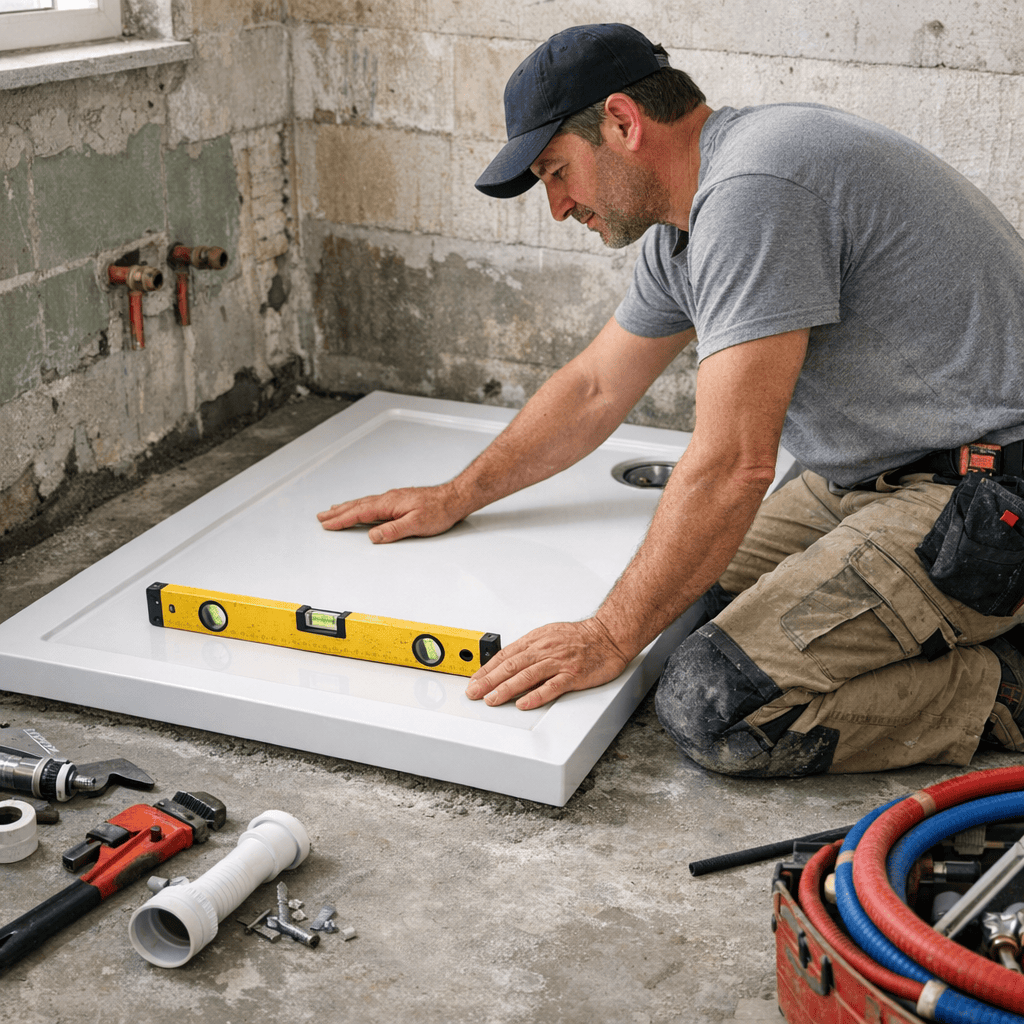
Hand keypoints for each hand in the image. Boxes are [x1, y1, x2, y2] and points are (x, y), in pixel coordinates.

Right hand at [316, 483, 466, 542]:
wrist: (455, 498)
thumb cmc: (440, 510)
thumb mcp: (416, 525)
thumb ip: (393, 530)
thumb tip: (373, 535)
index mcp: (389, 504)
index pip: (360, 512)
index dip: (342, 519)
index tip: (327, 524)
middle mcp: (389, 498)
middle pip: (357, 505)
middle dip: (338, 512)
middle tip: (321, 516)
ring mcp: (394, 498)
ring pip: (364, 503)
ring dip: (347, 507)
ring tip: (334, 511)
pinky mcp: (400, 500)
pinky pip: (373, 502)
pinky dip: (361, 506)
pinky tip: (361, 508)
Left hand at [465, 618, 629, 709]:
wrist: (608, 635)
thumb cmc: (580, 637)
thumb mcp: (549, 635)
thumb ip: (530, 649)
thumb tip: (508, 663)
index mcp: (536, 640)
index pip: (505, 655)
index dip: (487, 669)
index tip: (475, 680)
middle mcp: (545, 650)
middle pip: (511, 666)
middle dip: (489, 681)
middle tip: (475, 693)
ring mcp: (558, 663)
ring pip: (527, 676)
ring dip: (506, 689)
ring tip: (492, 699)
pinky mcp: (573, 675)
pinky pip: (552, 687)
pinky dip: (536, 696)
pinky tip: (524, 703)